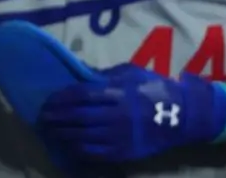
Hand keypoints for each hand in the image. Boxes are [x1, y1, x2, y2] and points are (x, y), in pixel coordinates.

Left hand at [38, 64, 225, 162]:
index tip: (48, 100)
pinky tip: (67, 144)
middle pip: (77, 117)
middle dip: (55, 117)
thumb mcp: (130, 73)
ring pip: (82, 137)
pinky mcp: (124, 152)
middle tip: (42, 117)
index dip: (60, 98)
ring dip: (61, 134)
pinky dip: (77, 149)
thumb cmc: (154, 88)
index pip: (80, 95)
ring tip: (49, 130)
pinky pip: (94, 153)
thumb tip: (78, 74)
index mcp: (118, 93)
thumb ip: (103, 75)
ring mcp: (120, 136)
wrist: (184, 116)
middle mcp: (116, 116)